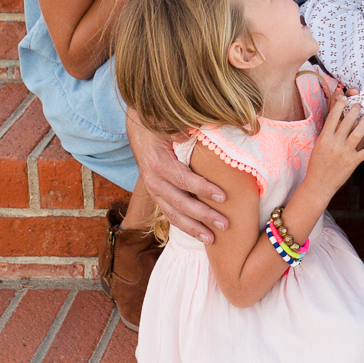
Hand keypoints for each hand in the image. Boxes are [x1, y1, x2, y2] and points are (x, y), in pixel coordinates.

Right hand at [126, 110, 226, 237]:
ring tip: (212, 239)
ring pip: (173, 214)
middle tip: (224, 224)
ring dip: (193, 228)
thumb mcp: (171, 124)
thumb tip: (212, 128)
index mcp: (158, 163)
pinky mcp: (156, 195)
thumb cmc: (161, 126)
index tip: (223, 197)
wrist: (139, 130)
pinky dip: (184, 226)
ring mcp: (153, 190)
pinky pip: (169, 214)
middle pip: (179, 203)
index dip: (203, 189)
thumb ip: (188, 129)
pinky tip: (199, 235)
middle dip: (203, 216)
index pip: (184, 180)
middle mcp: (153, 180)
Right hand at [306, 82, 363, 193]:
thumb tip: (337, 120)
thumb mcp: (318, 146)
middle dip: (354, 111)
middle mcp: (335, 144)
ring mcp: (345, 153)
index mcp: (324, 139)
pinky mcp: (353, 162)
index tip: (344, 98)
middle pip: (347, 123)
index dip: (339, 106)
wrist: (318, 184)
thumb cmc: (317, 164)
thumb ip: (328, 134)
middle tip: (359, 104)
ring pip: (358, 134)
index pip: (333, 118)